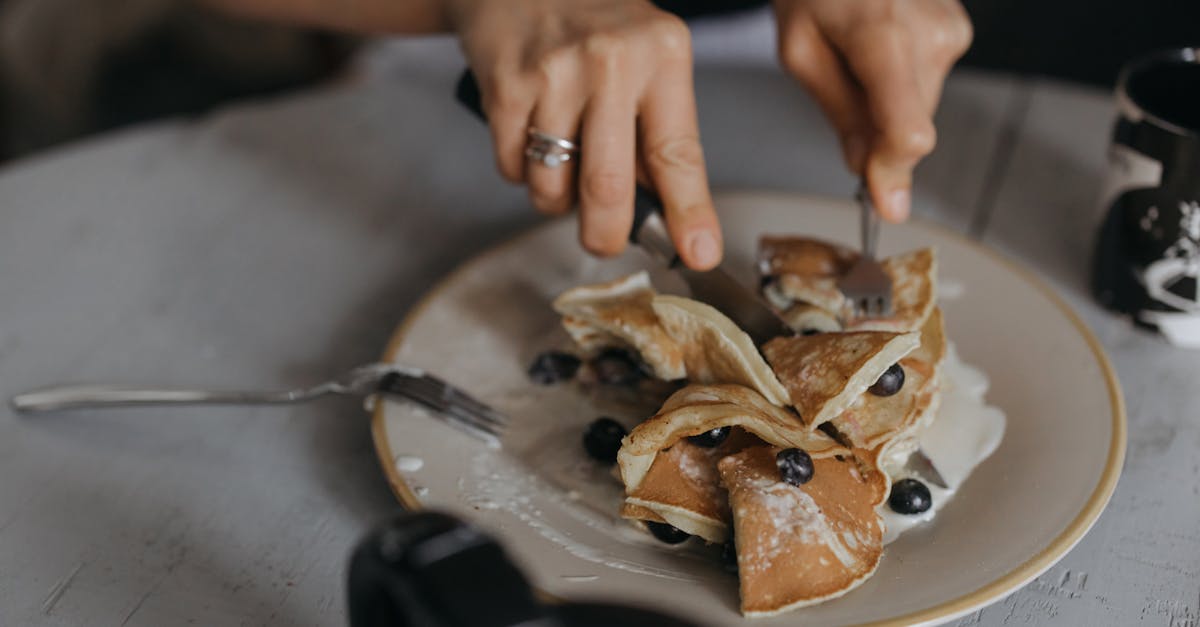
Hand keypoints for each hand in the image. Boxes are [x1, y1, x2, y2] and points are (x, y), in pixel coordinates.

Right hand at [448, 0, 721, 268]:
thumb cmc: (592, 23)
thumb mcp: (646, 57)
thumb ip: (657, 128)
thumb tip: (664, 216)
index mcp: (662, 53)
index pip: (678, 152)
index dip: (689, 212)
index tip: (698, 254)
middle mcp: (612, 60)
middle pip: (609, 187)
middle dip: (606, 234)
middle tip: (605, 240)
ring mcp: (555, 73)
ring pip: (554, 187)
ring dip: (556, 199)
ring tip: (562, 164)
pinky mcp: (506, 85)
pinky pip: (514, 168)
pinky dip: (523, 172)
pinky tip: (531, 136)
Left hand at [772, 0, 971, 221]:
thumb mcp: (801, 52)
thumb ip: (841, 116)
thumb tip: (868, 173)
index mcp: (885, 38)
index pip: (909, 132)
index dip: (895, 174)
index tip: (886, 205)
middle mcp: (931, 34)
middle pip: (911, 128)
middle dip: (877, 135)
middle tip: (841, 95)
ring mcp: (951, 29)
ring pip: (919, 109)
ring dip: (885, 105)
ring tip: (856, 57)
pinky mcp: (957, 29)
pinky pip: (926, 82)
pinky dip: (899, 82)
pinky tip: (876, 48)